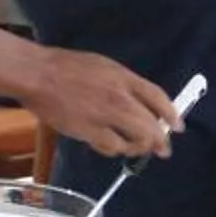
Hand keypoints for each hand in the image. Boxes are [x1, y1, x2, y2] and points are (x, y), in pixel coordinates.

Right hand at [31, 50, 178, 160]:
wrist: (38, 74)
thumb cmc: (67, 67)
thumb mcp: (104, 66)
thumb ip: (125, 84)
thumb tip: (141, 103)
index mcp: (124, 78)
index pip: (158, 98)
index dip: (172, 114)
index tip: (178, 127)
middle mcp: (119, 97)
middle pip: (151, 126)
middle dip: (160, 141)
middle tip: (162, 150)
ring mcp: (105, 116)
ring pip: (135, 141)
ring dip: (137, 148)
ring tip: (134, 148)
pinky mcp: (88, 131)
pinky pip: (111, 147)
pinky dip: (115, 149)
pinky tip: (111, 146)